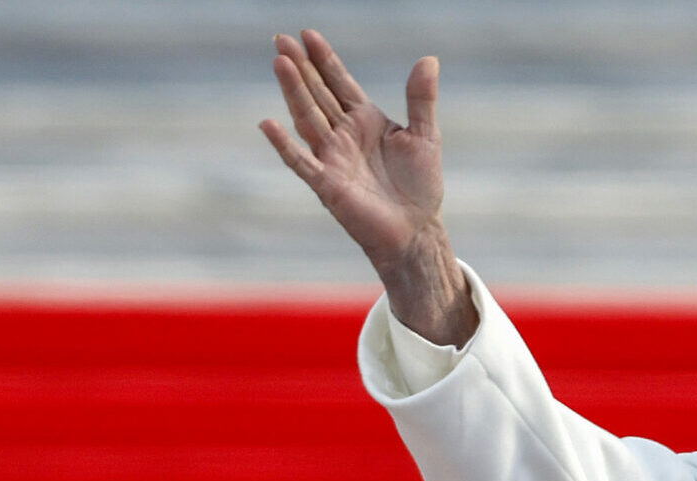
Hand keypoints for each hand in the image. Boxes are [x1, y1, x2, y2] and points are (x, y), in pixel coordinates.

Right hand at [261, 31, 479, 343]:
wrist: (416, 230)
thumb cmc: (419, 186)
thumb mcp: (425, 136)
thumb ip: (421, 99)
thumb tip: (428, 59)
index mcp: (364, 119)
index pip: (339, 82)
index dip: (324, 59)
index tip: (308, 34)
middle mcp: (343, 135)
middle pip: (317, 94)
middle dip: (300, 67)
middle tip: (281, 39)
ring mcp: (332, 158)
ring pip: (307, 118)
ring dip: (293, 92)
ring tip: (280, 63)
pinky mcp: (328, 184)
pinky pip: (302, 161)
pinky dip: (285, 145)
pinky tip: (268, 124)